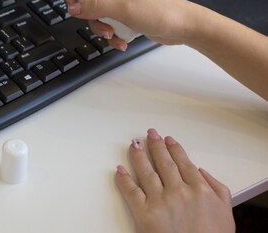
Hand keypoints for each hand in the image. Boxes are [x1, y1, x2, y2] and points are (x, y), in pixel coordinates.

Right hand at [43, 0, 198, 50]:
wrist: (185, 27)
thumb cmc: (164, 12)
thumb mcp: (125, 10)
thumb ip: (96, 7)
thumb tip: (74, 8)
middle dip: (80, 5)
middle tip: (86, 14)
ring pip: (91, 8)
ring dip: (96, 24)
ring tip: (112, 33)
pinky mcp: (121, 13)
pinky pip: (104, 21)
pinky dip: (109, 32)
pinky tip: (120, 40)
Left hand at [116, 129, 234, 232]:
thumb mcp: (227, 214)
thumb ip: (217, 190)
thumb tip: (202, 173)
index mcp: (199, 190)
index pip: (184, 163)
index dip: (175, 149)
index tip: (169, 140)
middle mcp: (178, 191)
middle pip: (164, 163)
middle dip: (156, 146)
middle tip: (150, 134)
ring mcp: (160, 201)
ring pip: (146, 171)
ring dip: (138, 155)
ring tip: (134, 144)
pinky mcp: (144, 213)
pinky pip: (130, 191)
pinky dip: (123, 179)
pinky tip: (119, 169)